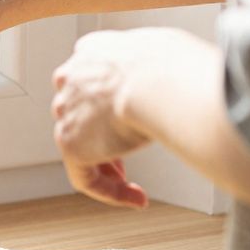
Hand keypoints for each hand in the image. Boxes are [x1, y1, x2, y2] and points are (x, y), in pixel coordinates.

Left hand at [50, 29, 195, 208]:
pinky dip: (110, 192)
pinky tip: (136, 199)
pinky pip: (85, 177)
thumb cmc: (174, 65)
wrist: (158, 81)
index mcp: (92, 52)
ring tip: (135, 190)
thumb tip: (183, 75)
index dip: (108, 108)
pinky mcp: (70, 143)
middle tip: (125, 160)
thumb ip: (161, 63)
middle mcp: (71, 78)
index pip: (90, 82)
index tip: (128, 124)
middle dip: (103, 140)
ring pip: (81, 147)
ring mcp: (67, 111)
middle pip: (79, 114)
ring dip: (108, 170)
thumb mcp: (167, 50)